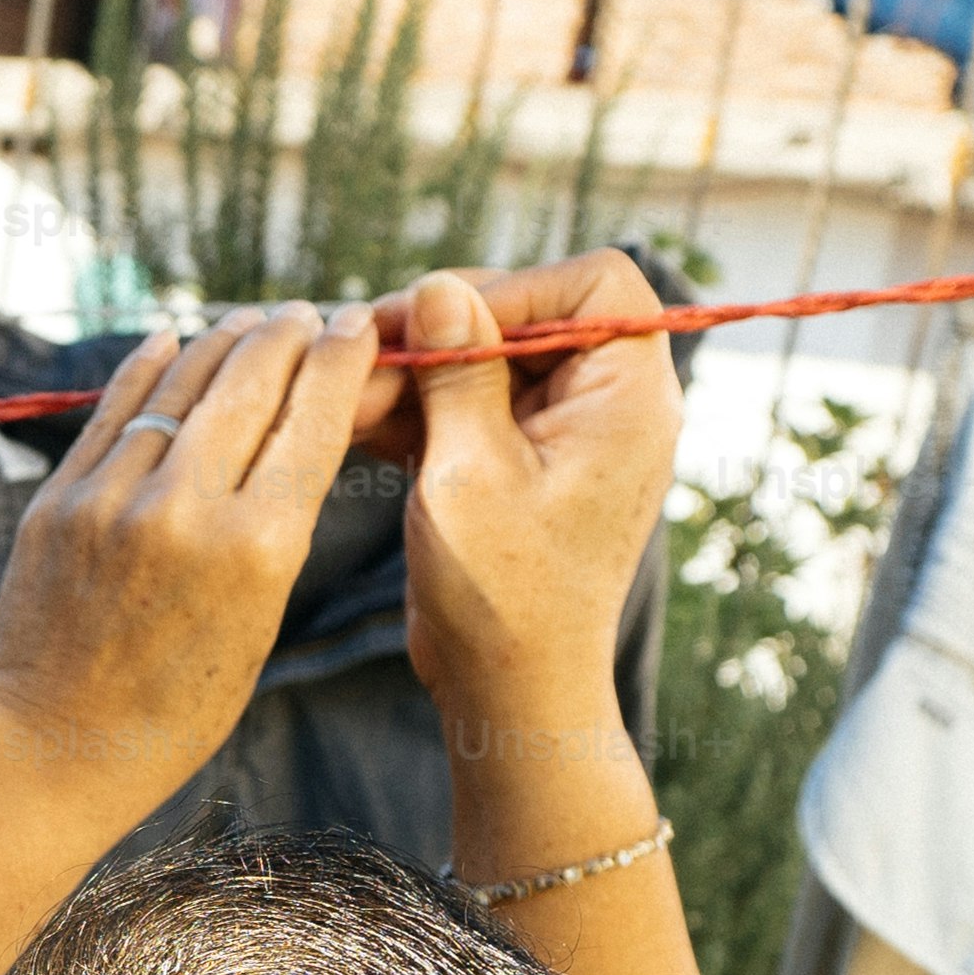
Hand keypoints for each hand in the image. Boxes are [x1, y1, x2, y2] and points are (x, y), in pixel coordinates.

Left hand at [0, 304, 383, 818]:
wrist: (61, 743)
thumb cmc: (181, 700)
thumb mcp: (262, 616)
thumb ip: (279, 520)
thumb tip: (296, 426)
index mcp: (259, 548)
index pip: (315, 417)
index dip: (343, 358)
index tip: (360, 324)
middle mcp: (186, 510)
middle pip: (252, 381)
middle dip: (288, 335)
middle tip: (306, 314)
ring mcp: (113, 499)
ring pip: (182, 383)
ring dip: (223, 341)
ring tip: (250, 323)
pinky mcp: (59, 500)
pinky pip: (114, 410)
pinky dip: (150, 368)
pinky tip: (174, 339)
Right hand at [359, 255, 682, 729]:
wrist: (510, 689)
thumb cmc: (504, 594)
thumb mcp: (469, 473)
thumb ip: (457, 374)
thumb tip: (439, 287)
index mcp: (627, 398)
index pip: (596, 286)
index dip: (518, 287)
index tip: (441, 322)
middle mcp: (606, 406)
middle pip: (528, 318)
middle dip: (444, 332)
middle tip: (367, 354)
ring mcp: (560, 436)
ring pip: (486, 363)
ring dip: (415, 374)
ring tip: (347, 398)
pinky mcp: (517, 465)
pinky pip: (469, 409)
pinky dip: (416, 411)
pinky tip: (356, 421)